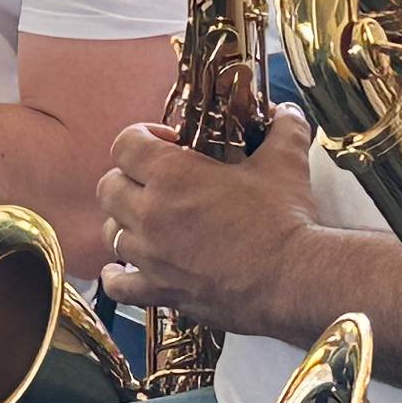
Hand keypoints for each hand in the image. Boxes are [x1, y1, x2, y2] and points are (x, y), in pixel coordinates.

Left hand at [98, 113, 322, 337]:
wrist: (293, 279)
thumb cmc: (284, 219)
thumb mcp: (286, 162)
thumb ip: (282, 129)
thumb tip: (285, 111)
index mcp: (172, 175)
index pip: (125, 144)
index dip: (140, 137)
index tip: (165, 142)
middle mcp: (151, 214)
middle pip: (108, 187)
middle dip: (127, 178)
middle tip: (153, 180)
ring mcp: (151, 256)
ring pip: (110, 232)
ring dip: (124, 222)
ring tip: (147, 221)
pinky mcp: (160, 290)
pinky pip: (117, 286)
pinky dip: (115, 276)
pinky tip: (119, 270)